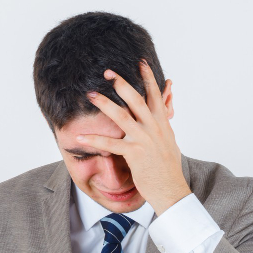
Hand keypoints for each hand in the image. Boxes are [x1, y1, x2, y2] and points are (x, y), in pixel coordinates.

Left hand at [79, 60, 190, 214]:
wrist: (171, 190)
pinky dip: (94, 140)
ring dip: (104, 104)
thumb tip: (165, 110)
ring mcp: (144, 140)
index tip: (140, 62)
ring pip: (122, 116)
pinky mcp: (134, 154)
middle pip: (136, 99)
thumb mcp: (170, 141)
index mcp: (162, 123)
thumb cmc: (168, 167)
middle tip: (107, 72)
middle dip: (121, 83)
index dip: (148, 77)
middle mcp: (154, 127)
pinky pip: (110, 145)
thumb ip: (164, 123)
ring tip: (90, 94)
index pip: (155, 94)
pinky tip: (80, 137)